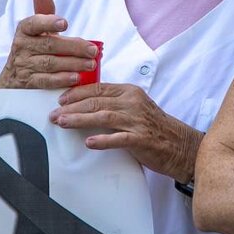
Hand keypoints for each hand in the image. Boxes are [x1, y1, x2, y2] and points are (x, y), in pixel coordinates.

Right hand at [0, 0, 99, 89]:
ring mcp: (23, 66)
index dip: (48, 22)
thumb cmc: (32, 48)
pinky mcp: (28, 83)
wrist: (14, 78)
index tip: (65, 23)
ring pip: (50, 63)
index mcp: (24, 30)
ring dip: (73, 63)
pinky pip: (46, 81)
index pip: (34, 23)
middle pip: (49, 45)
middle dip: (73, 47)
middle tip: (93, 50)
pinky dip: (62, 79)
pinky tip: (77, 78)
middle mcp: (21, 46)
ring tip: (91, 64)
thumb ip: (43, 9)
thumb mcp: (36, 28)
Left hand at [52, 83, 202, 181]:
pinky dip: (103, 140)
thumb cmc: (153, 127)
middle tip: (54, 114)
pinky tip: (89, 142)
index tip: (60, 100)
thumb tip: (84, 103)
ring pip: (103, 116)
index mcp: (129, 91)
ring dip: (80, 120)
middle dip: (72, 108)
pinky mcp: (142, 139)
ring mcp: (138, 121)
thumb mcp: (133, 107)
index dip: (76, 93)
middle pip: (96, 101)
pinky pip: (119, 138)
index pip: (98, 88)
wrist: (180, 145)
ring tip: (63, 123)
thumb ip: (113, 102)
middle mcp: (133, 103)